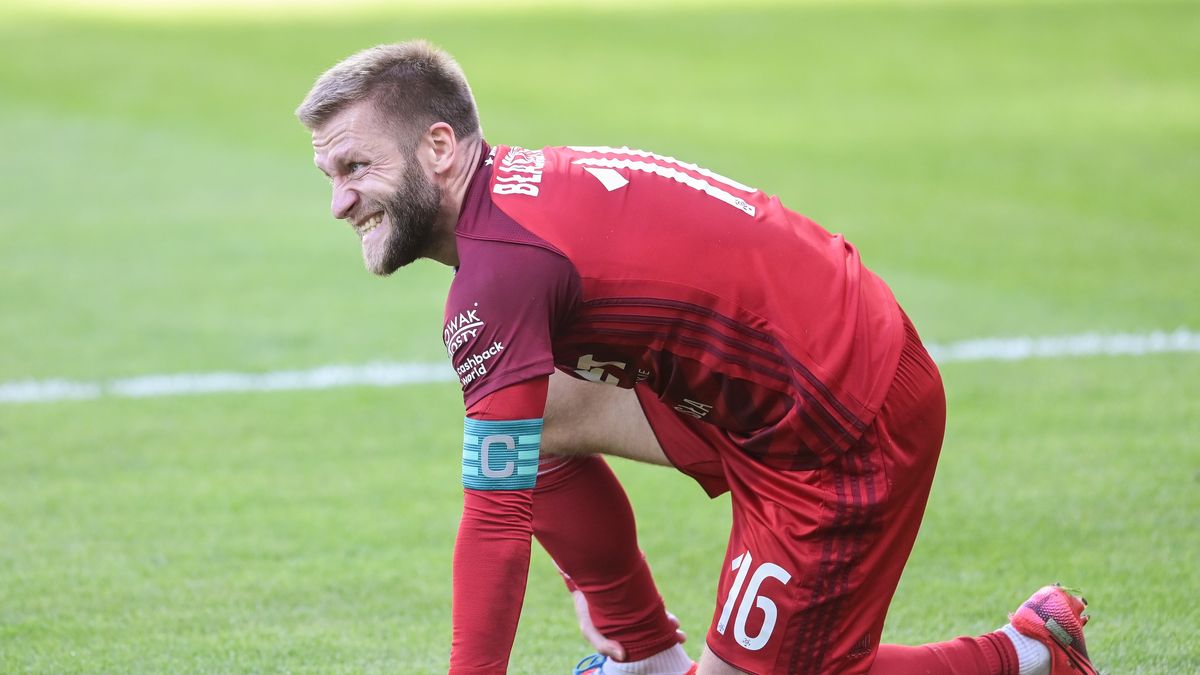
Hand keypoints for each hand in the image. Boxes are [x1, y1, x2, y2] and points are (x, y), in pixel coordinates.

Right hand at [571, 588, 686, 661]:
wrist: (584, 579)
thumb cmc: (585, 608)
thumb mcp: (589, 629)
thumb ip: (603, 645)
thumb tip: (622, 656)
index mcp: (622, 634)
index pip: (643, 644)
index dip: (658, 646)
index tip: (672, 644)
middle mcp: (631, 622)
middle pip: (653, 632)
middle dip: (668, 635)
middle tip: (680, 637)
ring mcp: (636, 608)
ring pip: (655, 617)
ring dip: (667, 621)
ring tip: (675, 624)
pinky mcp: (637, 593)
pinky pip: (652, 602)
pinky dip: (660, 607)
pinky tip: (665, 611)